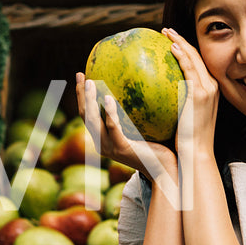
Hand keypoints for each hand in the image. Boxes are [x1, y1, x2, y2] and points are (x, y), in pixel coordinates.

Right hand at [75, 74, 176, 190]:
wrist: (165, 170)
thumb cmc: (158, 148)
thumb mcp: (144, 128)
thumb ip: (138, 112)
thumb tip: (143, 86)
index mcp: (105, 138)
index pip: (88, 115)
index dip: (83, 96)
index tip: (82, 76)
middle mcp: (102, 143)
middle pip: (85, 116)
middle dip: (80, 95)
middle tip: (80, 74)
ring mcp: (109, 147)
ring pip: (92, 120)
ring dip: (88, 100)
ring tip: (89, 82)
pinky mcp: (120, 148)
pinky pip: (112, 127)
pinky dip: (109, 112)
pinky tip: (108, 98)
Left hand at [164, 28, 219, 158]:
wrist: (196, 153)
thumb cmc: (187, 140)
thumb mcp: (185, 118)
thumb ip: (178, 104)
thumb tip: (160, 96)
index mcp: (211, 91)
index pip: (199, 65)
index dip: (186, 50)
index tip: (172, 41)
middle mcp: (212, 87)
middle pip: (198, 56)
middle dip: (182, 41)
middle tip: (167, 32)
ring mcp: (207, 89)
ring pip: (195, 58)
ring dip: (180, 42)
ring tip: (166, 33)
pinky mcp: (200, 94)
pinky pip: (190, 69)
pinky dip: (182, 55)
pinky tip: (171, 47)